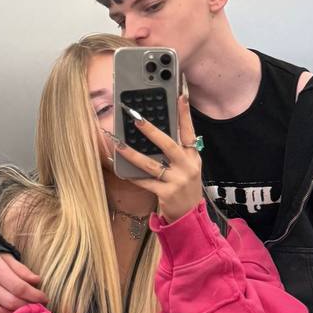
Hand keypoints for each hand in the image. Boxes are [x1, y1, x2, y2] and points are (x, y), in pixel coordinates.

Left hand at [112, 95, 203, 223]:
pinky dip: (133, 176)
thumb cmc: (184, 186)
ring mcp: (177, 181)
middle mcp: (187, 167)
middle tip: (137, 119)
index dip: (185, 114)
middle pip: (168, 145)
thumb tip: (157, 131)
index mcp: (193, 157)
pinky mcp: (166, 194)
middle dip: (151, 131)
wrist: (189, 216)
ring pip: (151, 164)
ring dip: (133, 153)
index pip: (189, 132)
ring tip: (119, 143)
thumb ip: (178, 150)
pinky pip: (145, 182)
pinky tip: (121, 169)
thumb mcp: (188, 166)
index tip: (180, 96)